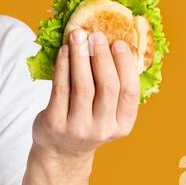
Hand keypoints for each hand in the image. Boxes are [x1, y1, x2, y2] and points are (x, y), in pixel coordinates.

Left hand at [32, 27, 141, 159]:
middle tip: (96, 35)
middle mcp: (103, 129)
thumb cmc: (88, 121)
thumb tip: (114, 43)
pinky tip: (64, 50)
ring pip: (83, 85)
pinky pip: (61, 88)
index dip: (125, 64)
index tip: (119, 42)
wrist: (61, 150)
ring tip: (78, 36)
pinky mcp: (55, 123)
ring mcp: (78, 128)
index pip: (130, 91)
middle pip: (108, 86)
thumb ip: (114, 86)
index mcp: (122, 125)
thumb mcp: (107, 112)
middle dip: (102, 56)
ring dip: (81, 56)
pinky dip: (63, 65)